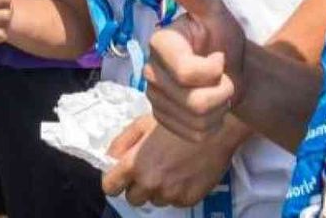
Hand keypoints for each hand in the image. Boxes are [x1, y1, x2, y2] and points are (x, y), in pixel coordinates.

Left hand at [101, 114, 236, 206]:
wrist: (215, 131)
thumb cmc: (177, 123)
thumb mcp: (142, 124)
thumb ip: (121, 144)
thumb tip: (110, 160)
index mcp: (134, 163)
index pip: (110, 187)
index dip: (114, 182)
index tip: (121, 177)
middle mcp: (150, 182)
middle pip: (132, 199)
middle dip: (137, 187)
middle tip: (150, 170)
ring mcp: (170, 193)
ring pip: (154, 200)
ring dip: (158, 189)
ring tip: (170, 169)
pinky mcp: (188, 200)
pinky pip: (174, 202)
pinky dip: (176, 192)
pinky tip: (184, 173)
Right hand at [143, 0, 246, 142]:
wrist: (232, 69)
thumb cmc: (223, 36)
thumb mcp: (213, 11)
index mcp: (158, 42)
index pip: (186, 73)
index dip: (214, 70)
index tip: (219, 57)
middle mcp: (148, 70)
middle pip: (194, 102)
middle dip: (222, 92)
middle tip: (224, 76)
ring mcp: (153, 98)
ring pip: (195, 121)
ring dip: (219, 110)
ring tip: (218, 91)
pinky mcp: (162, 120)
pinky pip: (193, 134)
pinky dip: (211, 126)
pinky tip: (211, 109)